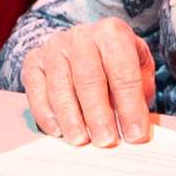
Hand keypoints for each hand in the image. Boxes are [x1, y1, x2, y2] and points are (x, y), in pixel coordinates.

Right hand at [20, 18, 158, 144]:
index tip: (135, 135)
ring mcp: (54, 47)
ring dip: (71, 117)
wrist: (84, 43)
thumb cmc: (115, 62)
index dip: (131, 107)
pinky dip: (45, 113)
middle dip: (99, 114)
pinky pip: (36, 89)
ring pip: (60, 86)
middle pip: (89, 79)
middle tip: (106, 141)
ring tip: (80, 140)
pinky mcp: (34, 60)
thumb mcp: (138, 68)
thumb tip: (136, 129)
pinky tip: (57, 130)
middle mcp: (81, 36)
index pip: (123, 74)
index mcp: (112, 33)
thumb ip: (141, 94)